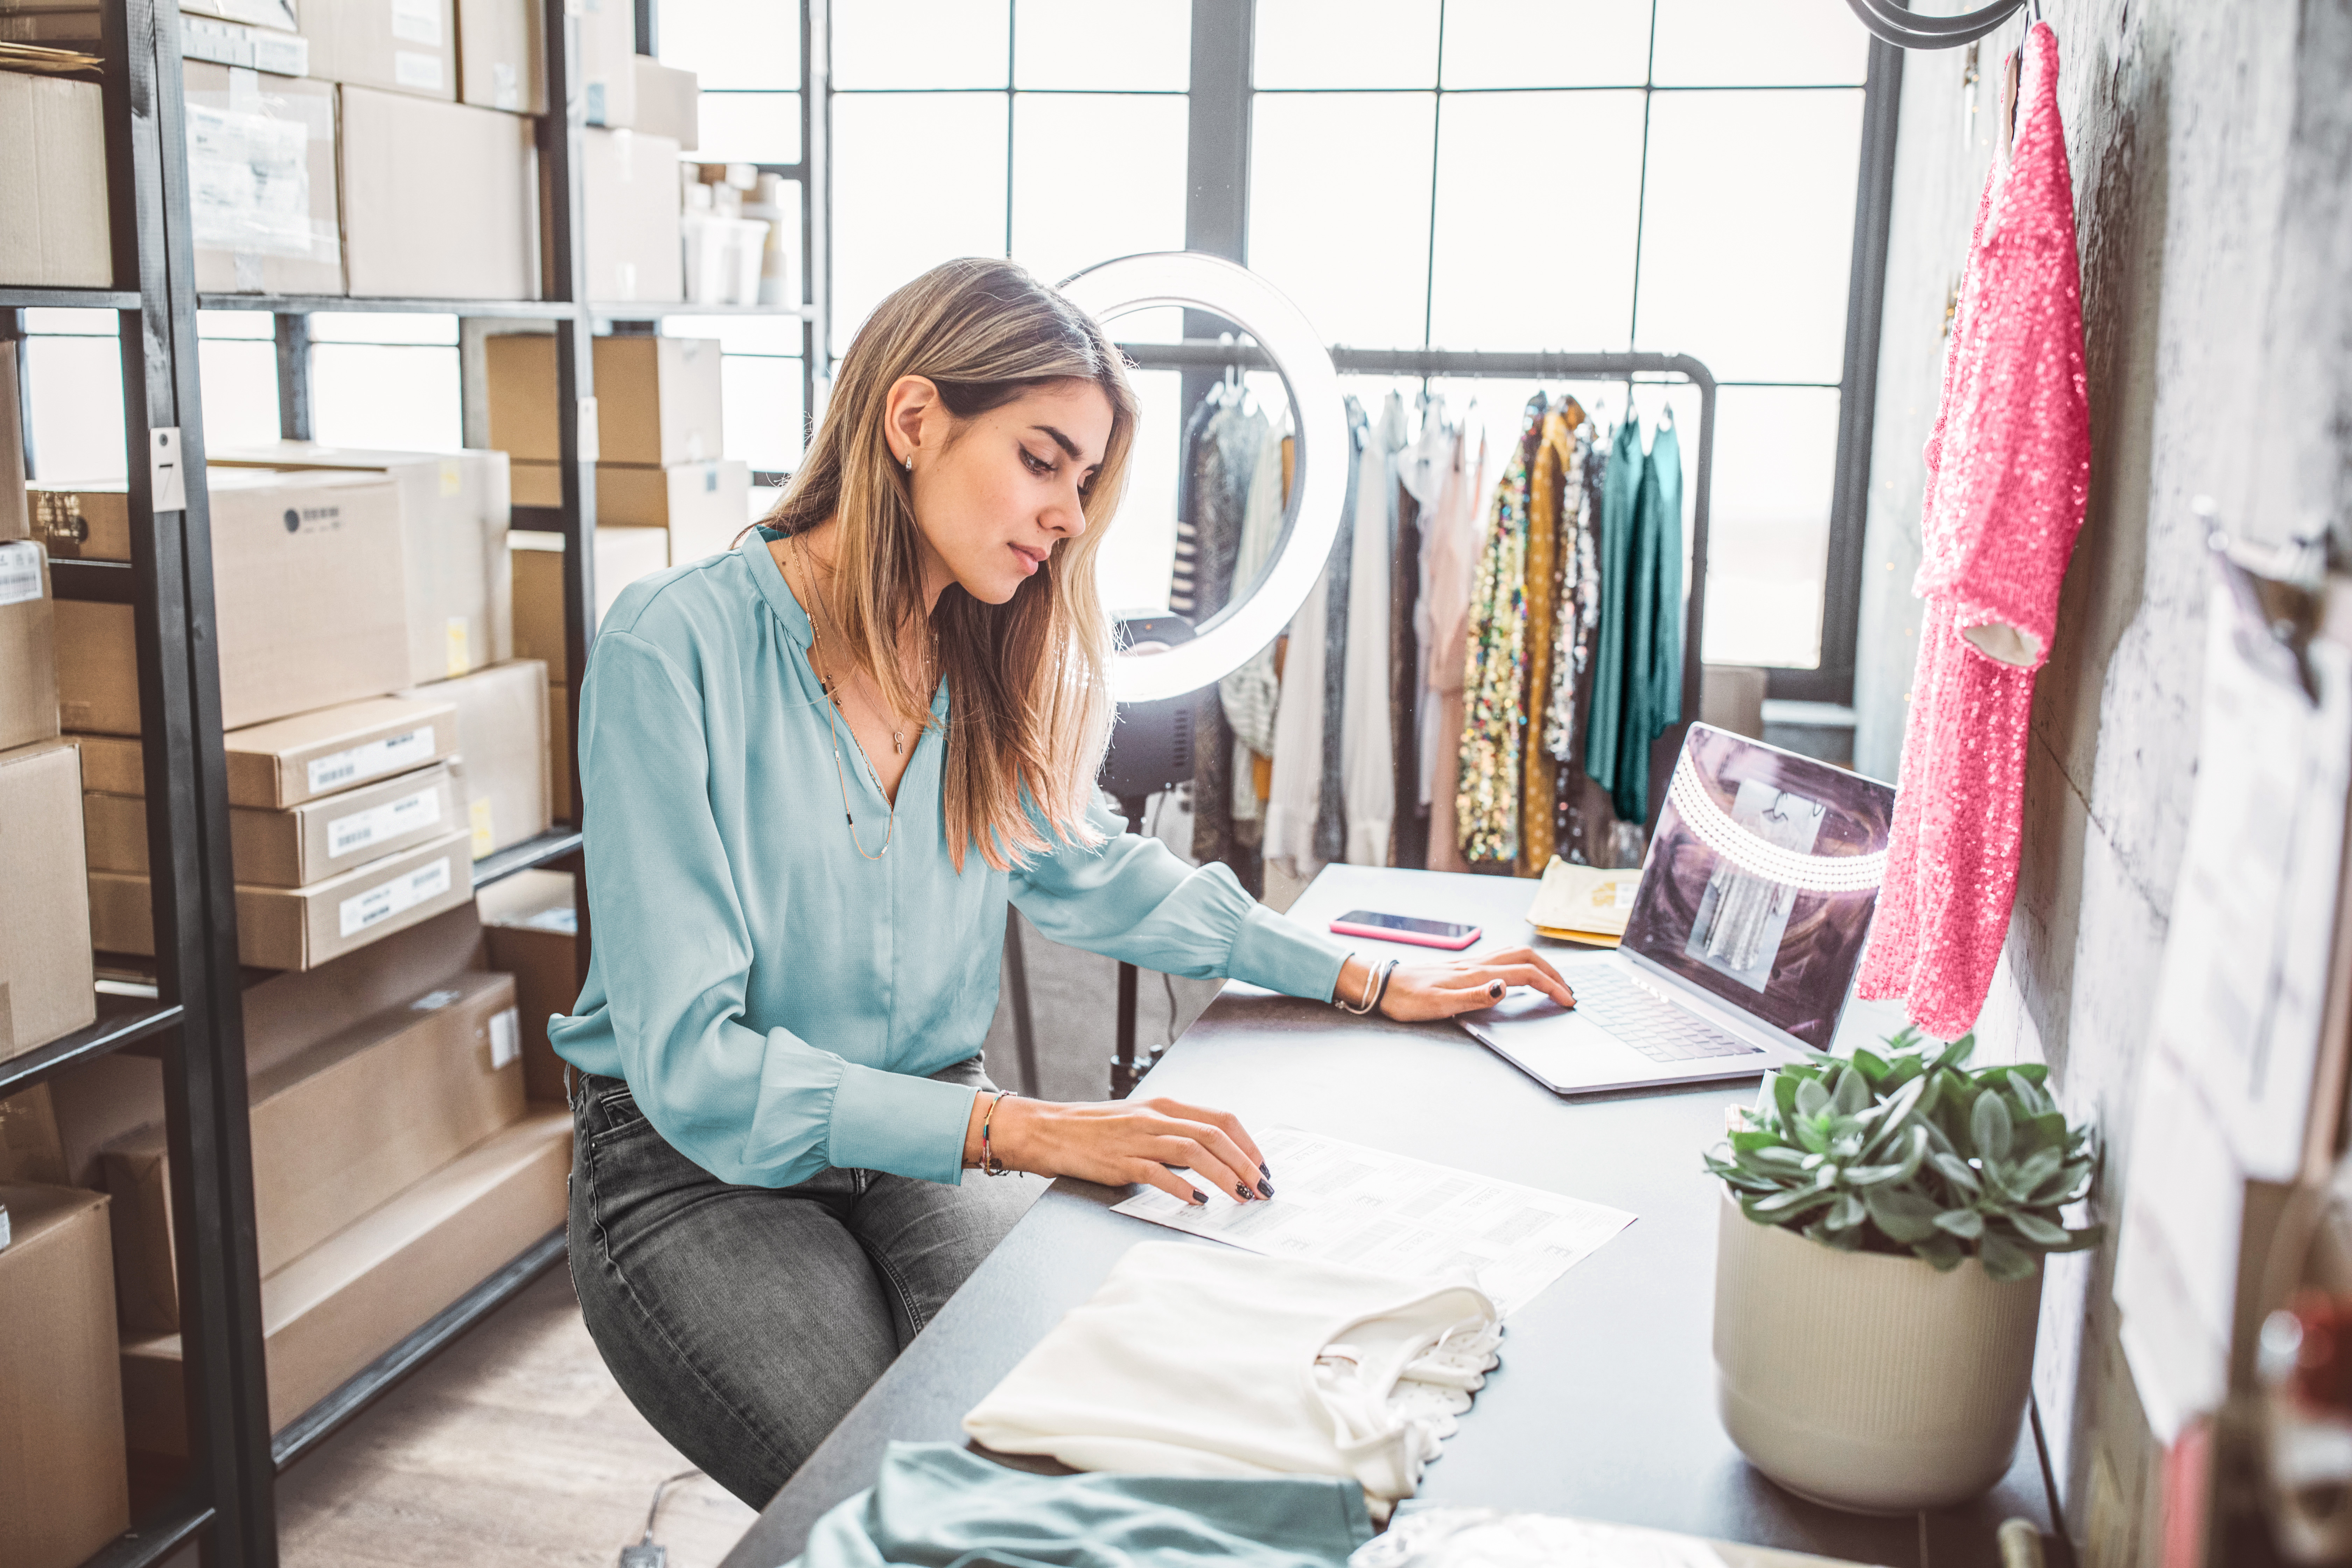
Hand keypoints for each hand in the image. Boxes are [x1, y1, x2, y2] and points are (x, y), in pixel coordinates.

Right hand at [965, 1093, 1273, 1208]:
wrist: (1052, 1131)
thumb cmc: (1099, 1131)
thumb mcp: (1144, 1123)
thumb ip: (1177, 1134)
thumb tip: (1215, 1157)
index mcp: (1166, 1106)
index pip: (1221, 1119)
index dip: (1248, 1144)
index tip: (1264, 1167)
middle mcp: (1156, 1117)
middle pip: (1215, 1135)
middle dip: (1246, 1163)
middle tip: (1264, 1188)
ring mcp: (1139, 1138)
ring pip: (1194, 1151)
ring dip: (1224, 1175)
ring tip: (1242, 1197)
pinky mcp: (1121, 1161)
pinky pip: (1159, 1172)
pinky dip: (1182, 1187)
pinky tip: (1198, 1201)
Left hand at [1336, 946, 1577, 1021]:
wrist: (1382, 986)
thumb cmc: (1407, 999)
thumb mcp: (1439, 1005)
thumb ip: (1474, 997)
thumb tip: (1504, 987)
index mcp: (1476, 974)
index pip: (1525, 974)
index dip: (1551, 986)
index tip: (1568, 1001)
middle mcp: (1476, 964)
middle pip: (1526, 957)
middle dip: (1553, 972)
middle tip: (1568, 991)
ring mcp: (1470, 963)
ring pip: (1515, 953)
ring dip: (1539, 964)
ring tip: (1553, 981)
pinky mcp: (1462, 967)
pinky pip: (1501, 957)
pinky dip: (1521, 962)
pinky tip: (1519, 973)